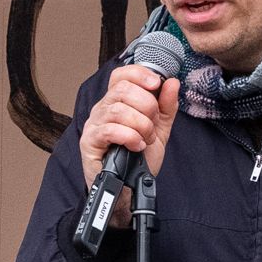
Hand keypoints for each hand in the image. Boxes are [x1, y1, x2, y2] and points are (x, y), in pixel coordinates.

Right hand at [77, 63, 181, 198]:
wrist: (131, 188)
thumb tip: (172, 82)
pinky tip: (137, 146)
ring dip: (140, 125)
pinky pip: (109, 130)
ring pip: (118, 110)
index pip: (121, 75)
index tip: (156, 84)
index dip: (139, 74)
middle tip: (153, 124)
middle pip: (122, 89)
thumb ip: (166, 106)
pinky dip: (129, 137)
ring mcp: (94, 125)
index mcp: (117, 102)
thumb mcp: (159, 129)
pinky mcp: (90, 142)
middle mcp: (103, 109)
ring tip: (146, 138)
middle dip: (146, 105)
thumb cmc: (139, 158)